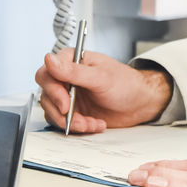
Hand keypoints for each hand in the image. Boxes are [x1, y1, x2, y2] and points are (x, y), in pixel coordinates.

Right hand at [35, 50, 172, 132]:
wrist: (139, 104)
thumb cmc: (125, 84)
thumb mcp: (101, 77)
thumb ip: (74, 71)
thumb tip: (49, 59)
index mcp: (71, 61)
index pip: (47, 73)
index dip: (53, 91)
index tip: (65, 104)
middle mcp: (67, 77)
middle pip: (46, 95)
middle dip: (62, 111)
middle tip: (79, 119)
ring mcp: (68, 95)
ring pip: (53, 111)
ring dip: (71, 122)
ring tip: (91, 123)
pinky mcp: (73, 111)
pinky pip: (63, 122)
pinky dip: (78, 127)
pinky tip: (95, 124)